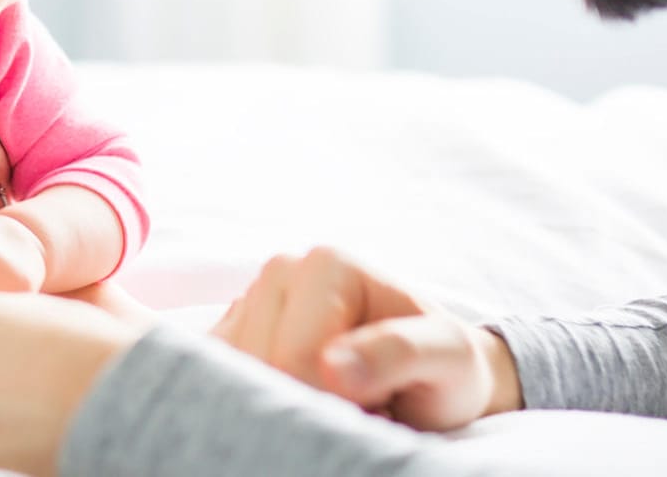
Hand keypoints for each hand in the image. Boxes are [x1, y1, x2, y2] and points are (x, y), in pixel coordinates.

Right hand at [210, 247, 521, 429]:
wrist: (432, 376)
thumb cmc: (443, 365)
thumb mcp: (447, 358)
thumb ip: (399, 355)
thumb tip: (334, 369)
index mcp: (326, 264)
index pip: (296, 358)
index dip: (331, 398)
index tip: (378, 398)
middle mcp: (280, 272)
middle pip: (257, 365)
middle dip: (304, 399)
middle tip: (359, 401)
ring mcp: (250, 301)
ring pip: (232, 376)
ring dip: (282, 401)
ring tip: (332, 396)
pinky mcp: (232, 333)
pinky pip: (219, 380)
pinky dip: (257, 400)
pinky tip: (300, 394)